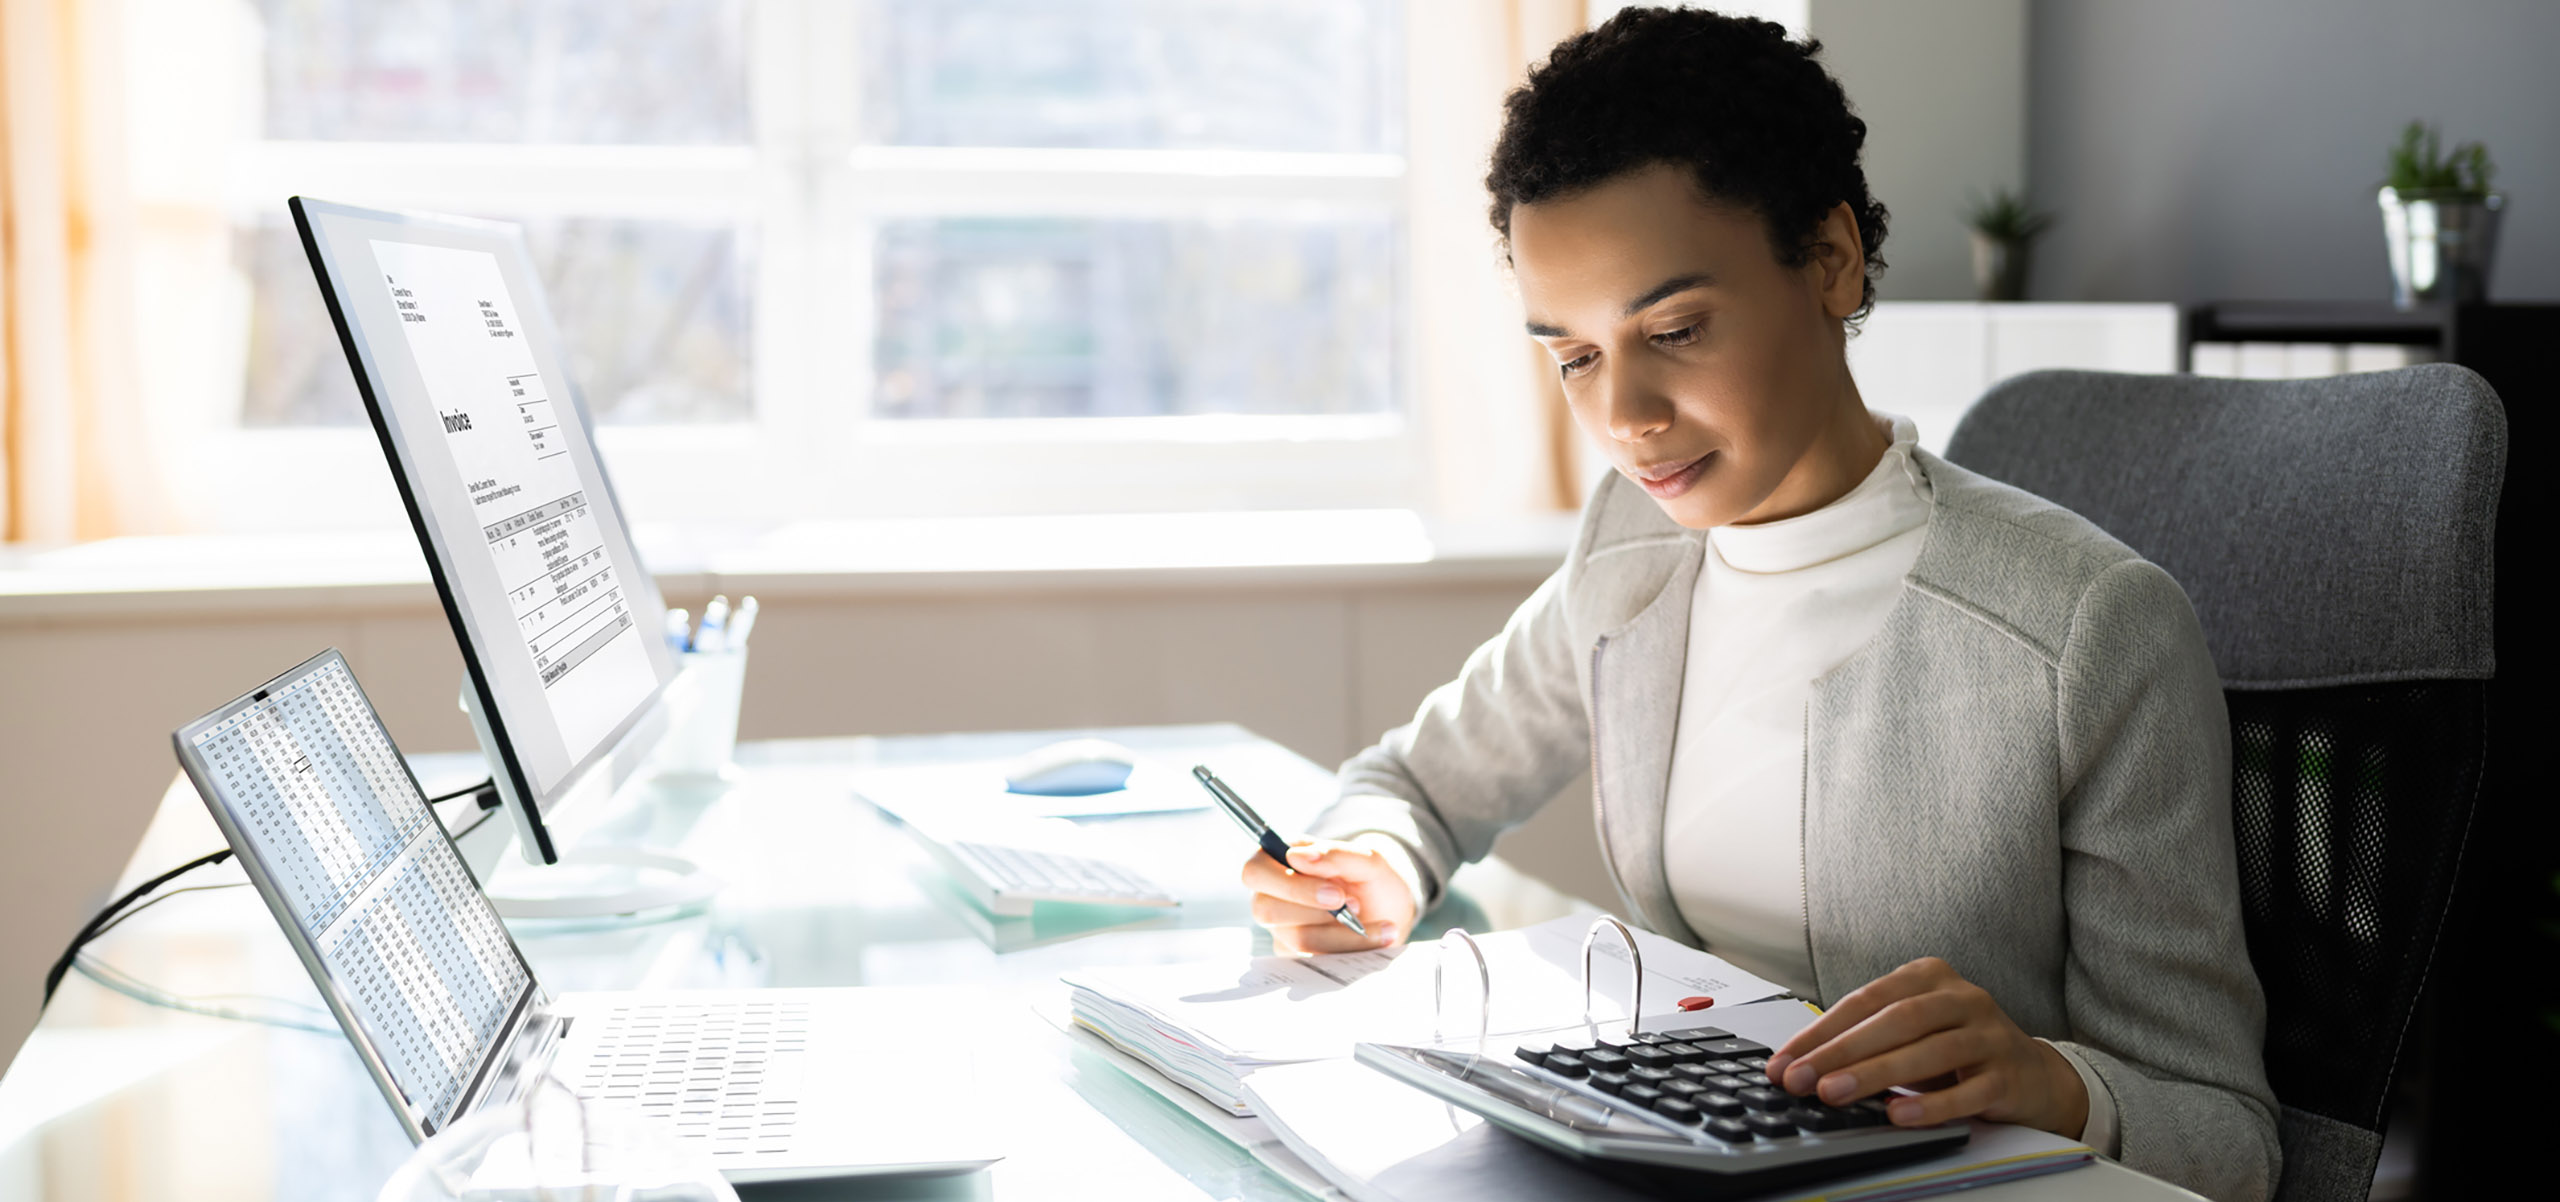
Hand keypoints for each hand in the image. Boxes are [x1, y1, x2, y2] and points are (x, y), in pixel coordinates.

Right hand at [1241, 839, 1414, 953]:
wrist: (1390, 911)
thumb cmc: (1371, 878)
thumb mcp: (1367, 859)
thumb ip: (1335, 853)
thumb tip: (1296, 857)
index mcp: (1276, 861)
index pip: (1255, 872)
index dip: (1290, 885)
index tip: (1336, 892)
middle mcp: (1271, 896)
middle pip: (1265, 910)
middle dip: (1314, 911)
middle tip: (1354, 906)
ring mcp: (1282, 929)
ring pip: (1296, 938)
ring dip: (1341, 932)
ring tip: (1371, 920)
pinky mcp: (1298, 955)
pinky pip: (1316, 959)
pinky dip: (1351, 948)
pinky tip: (1376, 937)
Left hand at [1763, 957, 2087, 1137]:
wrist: (2032, 1074)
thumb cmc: (1957, 1050)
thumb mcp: (1912, 1033)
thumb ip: (1867, 1040)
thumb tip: (1803, 1065)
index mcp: (1928, 976)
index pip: (1865, 1000)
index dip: (1821, 1031)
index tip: (1785, 1061)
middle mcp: (1961, 997)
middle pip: (1894, 1021)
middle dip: (1841, 1051)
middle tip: (1802, 1078)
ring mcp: (1989, 1033)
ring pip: (1929, 1051)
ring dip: (1876, 1074)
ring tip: (1835, 1094)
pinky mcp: (2008, 1074)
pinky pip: (1967, 1091)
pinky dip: (1931, 1105)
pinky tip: (1899, 1115)